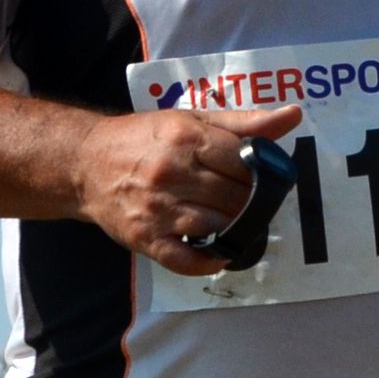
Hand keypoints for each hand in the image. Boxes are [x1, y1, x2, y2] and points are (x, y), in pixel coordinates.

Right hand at [78, 103, 301, 274]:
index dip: (263, 174)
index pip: (245, 164)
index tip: (265, 179)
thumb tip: (293, 115)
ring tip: (240, 224)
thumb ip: (244, 122)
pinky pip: (185, 260)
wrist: (85, 162)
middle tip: (255, 204)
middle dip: (253, 204)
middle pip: (236, 198)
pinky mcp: (145, 238)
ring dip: (237, 230)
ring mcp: (157, 209)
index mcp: (187, 139)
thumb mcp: (193, 120)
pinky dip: (208, 262)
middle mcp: (172, 174)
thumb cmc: (145, 138)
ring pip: (217, 227)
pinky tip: (218, 253)